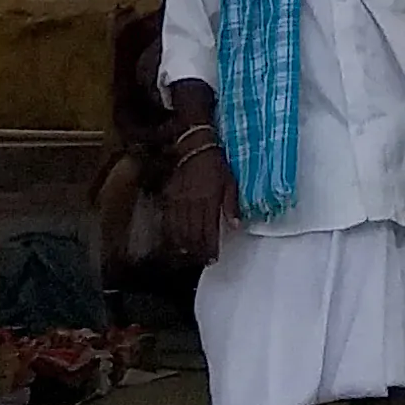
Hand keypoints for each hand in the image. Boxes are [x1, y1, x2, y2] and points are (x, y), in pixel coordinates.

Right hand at [164, 133, 232, 269]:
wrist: (193, 145)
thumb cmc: (215, 162)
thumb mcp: (230, 180)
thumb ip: (232, 204)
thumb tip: (236, 225)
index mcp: (209, 200)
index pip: (208, 231)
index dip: (210, 247)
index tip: (213, 258)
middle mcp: (192, 203)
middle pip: (192, 234)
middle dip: (198, 250)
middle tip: (202, 260)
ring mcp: (178, 200)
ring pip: (179, 230)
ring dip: (184, 245)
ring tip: (190, 254)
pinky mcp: (168, 196)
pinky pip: (168, 219)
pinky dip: (171, 232)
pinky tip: (175, 240)